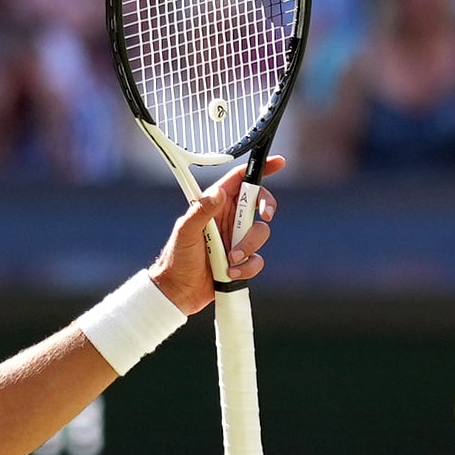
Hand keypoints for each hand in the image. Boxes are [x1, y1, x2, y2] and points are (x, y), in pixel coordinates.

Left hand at [153, 158, 278, 311]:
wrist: (179, 292)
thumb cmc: (177, 259)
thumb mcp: (185, 232)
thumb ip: (201, 211)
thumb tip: (218, 193)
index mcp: (215, 205)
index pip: (240, 179)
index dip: (260, 168)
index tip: (278, 162)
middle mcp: (228, 219)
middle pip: (258, 203)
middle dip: (266, 207)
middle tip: (264, 215)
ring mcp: (236, 239)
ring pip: (261, 233)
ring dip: (248, 247)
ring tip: (230, 259)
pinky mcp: (242, 259)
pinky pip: (257, 259)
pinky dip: (247, 267)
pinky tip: (230, 272)